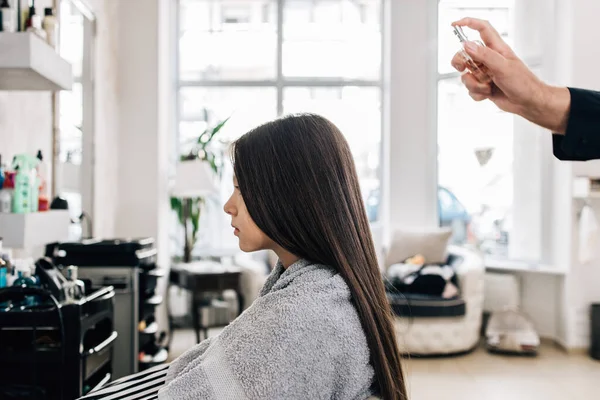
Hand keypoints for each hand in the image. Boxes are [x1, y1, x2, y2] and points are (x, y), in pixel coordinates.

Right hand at [451, 18, 569, 132]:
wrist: (528, 102)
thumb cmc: (522, 83)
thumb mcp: (503, 67)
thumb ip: (484, 55)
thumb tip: (467, 45)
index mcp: (496, 48)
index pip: (481, 29)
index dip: (468, 23)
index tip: (454, 24)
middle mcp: (489, 59)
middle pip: (465, 54)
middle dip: (461, 63)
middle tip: (463, 68)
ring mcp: (485, 73)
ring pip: (466, 75)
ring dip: (474, 84)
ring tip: (488, 87)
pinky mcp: (483, 86)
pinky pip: (470, 89)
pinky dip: (477, 94)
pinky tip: (488, 94)